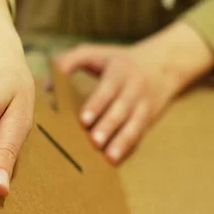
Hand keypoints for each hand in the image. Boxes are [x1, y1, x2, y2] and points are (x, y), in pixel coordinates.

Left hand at [55, 21, 213, 163]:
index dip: (97, 104)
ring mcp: (145, 106)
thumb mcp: (96, 53)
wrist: (165, 65)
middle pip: (122, 109)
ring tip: (110, 157)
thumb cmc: (119, 61)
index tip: (84, 120)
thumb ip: (69, 62)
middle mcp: (135, 89)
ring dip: (122, 142)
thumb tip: (48, 87)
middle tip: (94, 141)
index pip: (108, 88)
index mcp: (120, 71)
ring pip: (135, 125)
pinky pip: (140, 136)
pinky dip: (129, 149)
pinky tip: (117, 161)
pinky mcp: (149, 120)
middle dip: (109, 126)